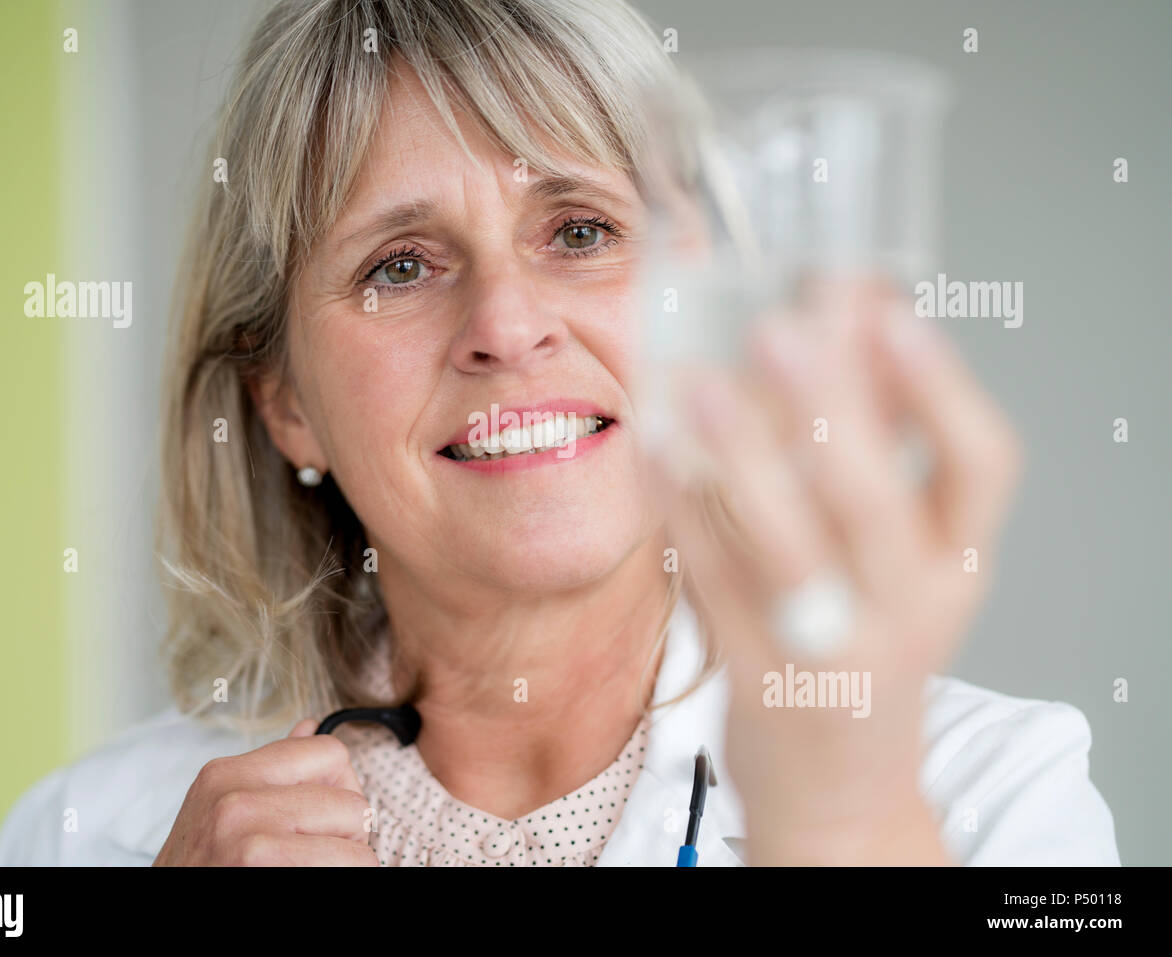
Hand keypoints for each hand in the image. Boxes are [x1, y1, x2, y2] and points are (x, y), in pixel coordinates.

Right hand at [153, 718, 378, 865]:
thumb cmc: (199, 870)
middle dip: (346, 830)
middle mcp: (234, 797)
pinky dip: (346, 873)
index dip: (337, 788)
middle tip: (312, 854)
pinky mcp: (263, 864)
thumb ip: (271, 772)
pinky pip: (354, 862)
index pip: (329, 752)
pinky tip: (307, 876)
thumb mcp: (220, 811)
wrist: (162, 915)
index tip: (321, 819)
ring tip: (309, 866)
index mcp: (225, 773)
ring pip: (358, 830)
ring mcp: (250, 835)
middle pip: (350, 796)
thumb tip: (310, 726)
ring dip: (348, 856)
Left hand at [660, 277, 1021, 861]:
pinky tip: (651, 450)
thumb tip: (852, 323)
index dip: (940, 387)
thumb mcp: (904, 564)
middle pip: (875, 501)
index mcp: (956, 564)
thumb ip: (883, 455)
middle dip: (827, 408)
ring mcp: (829, 650)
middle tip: (775, 328)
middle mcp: (906, 608)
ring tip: (694, 386)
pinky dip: (678, 511)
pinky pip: (710, 583)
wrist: (841, 790)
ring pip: (785, 548)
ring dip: (737, 459)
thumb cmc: (865, 647)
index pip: (982, 468)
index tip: (888, 313)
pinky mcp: (756, 678)